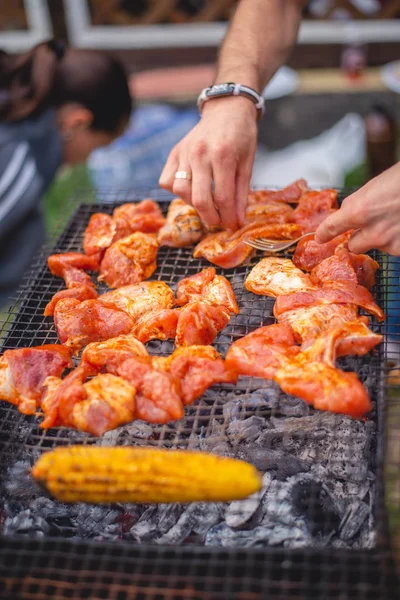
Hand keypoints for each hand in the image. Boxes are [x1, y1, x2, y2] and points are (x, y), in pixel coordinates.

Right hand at [159, 96, 257, 230]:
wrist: (227, 109)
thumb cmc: (241, 136)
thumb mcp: (248, 164)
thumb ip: (241, 194)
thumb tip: (238, 222)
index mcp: (222, 155)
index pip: (223, 198)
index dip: (228, 217)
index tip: (232, 226)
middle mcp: (199, 154)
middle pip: (200, 199)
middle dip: (211, 218)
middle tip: (219, 222)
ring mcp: (184, 153)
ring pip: (181, 191)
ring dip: (193, 204)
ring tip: (206, 203)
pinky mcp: (174, 153)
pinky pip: (167, 181)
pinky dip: (177, 191)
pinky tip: (191, 189)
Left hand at [315, 163, 399, 254]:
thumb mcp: (376, 186)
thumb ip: (358, 203)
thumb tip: (347, 213)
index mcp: (360, 211)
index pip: (332, 227)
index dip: (324, 233)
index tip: (320, 238)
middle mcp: (374, 232)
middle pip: (353, 245)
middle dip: (359, 237)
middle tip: (372, 224)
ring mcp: (392, 244)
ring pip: (378, 247)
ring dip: (384, 237)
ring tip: (398, 217)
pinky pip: (395, 248)